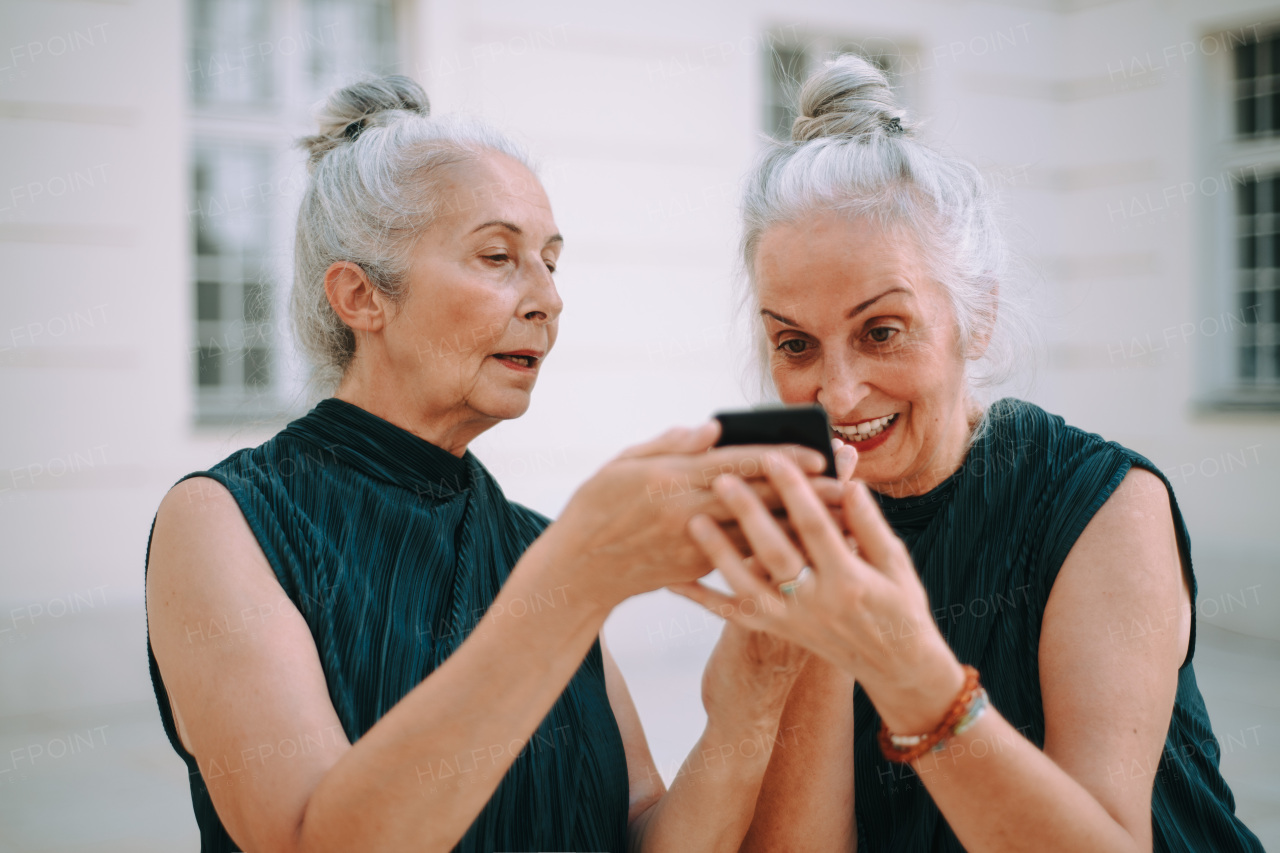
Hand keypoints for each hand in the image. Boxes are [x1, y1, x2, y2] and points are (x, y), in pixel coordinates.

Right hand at [543, 423, 834, 609]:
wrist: (579, 570)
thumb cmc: (599, 506)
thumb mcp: (625, 462)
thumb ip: (672, 444)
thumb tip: (713, 428)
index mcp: (671, 480)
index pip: (739, 465)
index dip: (783, 460)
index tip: (821, 455)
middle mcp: (689, 515)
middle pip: (761, 501)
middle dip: (808, 494)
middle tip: (851, 486)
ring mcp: (695, 547)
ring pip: (762, 534)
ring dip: (802, 526)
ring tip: (841, 519)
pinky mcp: (697, 569)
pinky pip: (745, 557)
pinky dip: (777, 550)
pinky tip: (806, 547)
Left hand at [671, 453, 964, 735]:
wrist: (894, 667)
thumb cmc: (899, 604)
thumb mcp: (896, 563)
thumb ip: (869, 524)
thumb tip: (848, 483)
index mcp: (850, 580)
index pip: (817, 527)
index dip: (795, 491)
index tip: (775, 457)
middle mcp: (817, 603)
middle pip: (776, 553)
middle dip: (749, 515)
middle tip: (723, 479)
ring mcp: (792, 620)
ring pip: (747, 586)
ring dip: (719, 553)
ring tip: (694, 519)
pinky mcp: (776, 631)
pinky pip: (732, 615)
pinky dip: (702, 597)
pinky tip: (675, 578)